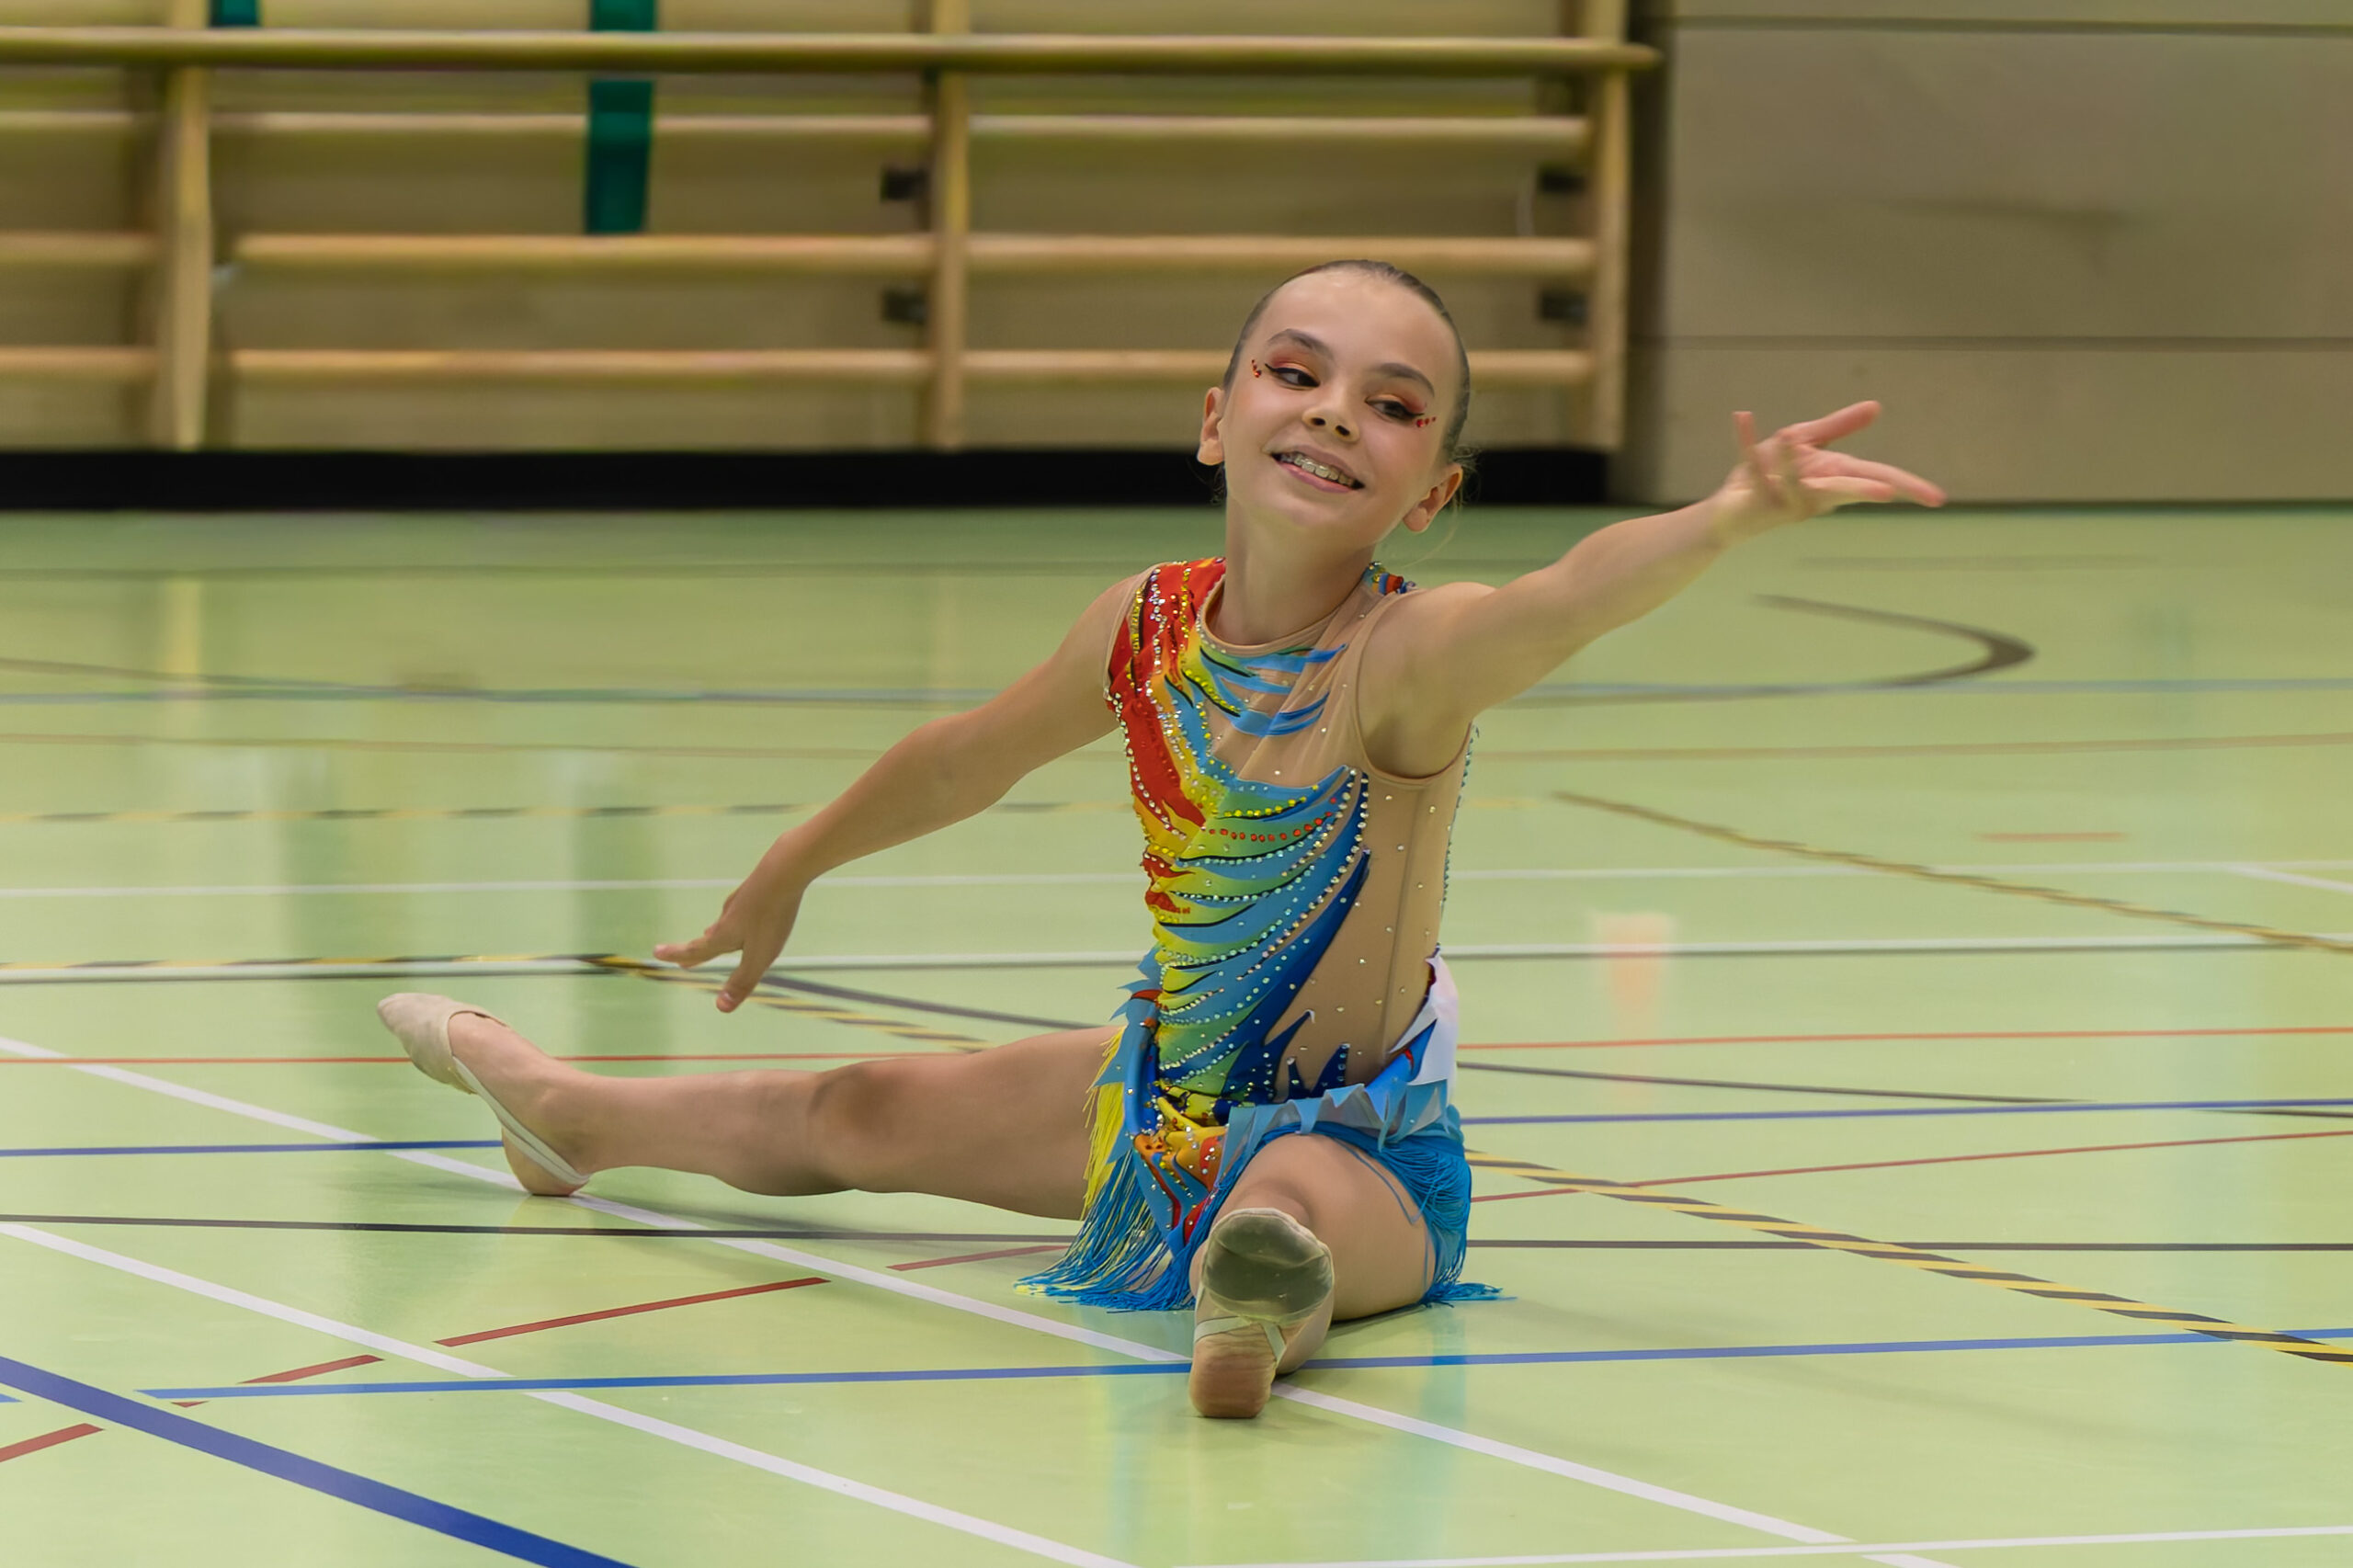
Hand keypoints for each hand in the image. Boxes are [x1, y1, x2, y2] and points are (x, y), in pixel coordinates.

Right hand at [652, 874, 805, 1013]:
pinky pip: (740, 908)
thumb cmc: (772, 916)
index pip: (696, 950)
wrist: (785, 871)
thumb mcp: (760, 956)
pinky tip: (743, 912)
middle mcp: (727, 918)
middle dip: (693, 950)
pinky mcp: (755, 890)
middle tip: (680, 958)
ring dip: (714, 933)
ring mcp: (740, 902)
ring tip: (709, 935)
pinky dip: (734, 917)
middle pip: (707, 938)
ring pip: (723, 922)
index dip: (677, 956)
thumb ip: (742, 981)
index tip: (656, 953)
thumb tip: (720, 1008)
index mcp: (724, 935)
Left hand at [1707, 401, 1944, 543]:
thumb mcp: (1809, 443)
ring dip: (1789, 460)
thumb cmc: (1772, 475)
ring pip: (1793, 483)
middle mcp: (1814, 495)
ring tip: (1789, 435)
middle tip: (1889, 493)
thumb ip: (1840, 427)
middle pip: (1845, 491)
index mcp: (1833, 479)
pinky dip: (1744, 440)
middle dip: (1864, 490)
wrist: (1729, 508)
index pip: (1876, 480)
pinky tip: (1742, 415)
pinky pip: (1749, 466)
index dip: (1906, 487)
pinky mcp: (1754, 499)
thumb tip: (1876, 407)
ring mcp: (1784, 501)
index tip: (1938, 497)